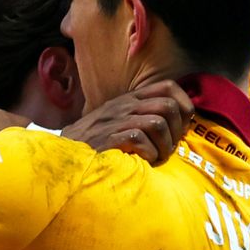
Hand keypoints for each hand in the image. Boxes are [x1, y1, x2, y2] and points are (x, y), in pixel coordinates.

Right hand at [61, 80, 192, 164]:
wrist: (64, 153)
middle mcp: (125, 106)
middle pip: (168, 107)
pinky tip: (142, 162)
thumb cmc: (97, 142)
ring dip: (163, 147)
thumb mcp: (120, 121)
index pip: (168, 87)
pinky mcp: (108, 138)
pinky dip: (148, 155)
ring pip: (158, 123)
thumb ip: (144, 116)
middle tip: (168, 148)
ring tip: (156, 158)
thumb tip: (180, 124)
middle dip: (177, 132)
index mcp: (131, 99)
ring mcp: (116, 121)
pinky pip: (140, 140)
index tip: (182, 127)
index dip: (184, 106)